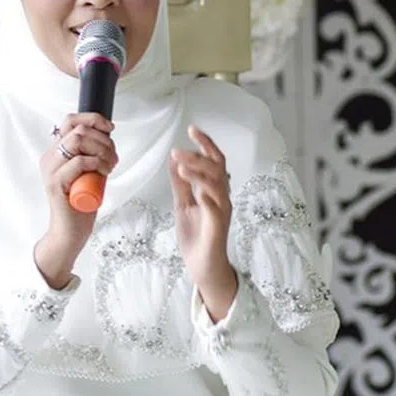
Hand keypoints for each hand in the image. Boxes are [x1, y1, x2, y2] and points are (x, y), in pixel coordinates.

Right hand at [35, 113, 116, 286]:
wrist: (70, 233)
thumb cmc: (81, 204)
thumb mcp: (90, 172)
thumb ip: (92, 154)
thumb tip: (108, 136)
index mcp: (56, 153)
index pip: (70, 121)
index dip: (93, 119)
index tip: (110, 129)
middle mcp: (50, 158)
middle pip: (78, 129)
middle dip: (104, 140)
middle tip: (114, 158)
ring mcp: (51, 170)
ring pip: (77, 140)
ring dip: (101, 150)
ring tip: (110, 166)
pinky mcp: (55, 183)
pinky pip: (78, 161)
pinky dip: (96, 162)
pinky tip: (104, 172)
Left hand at [169, 125, 236, 317]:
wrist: (202, 266)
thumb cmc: (196, 236)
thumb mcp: (182, 205)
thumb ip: (180, 184)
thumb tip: (173, 159)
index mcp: (214, 190)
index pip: (213, 161)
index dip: (205, 144)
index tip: (192, 129)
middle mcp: (222, 197)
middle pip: (217, 167)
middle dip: (200, 154)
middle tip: (178, 149)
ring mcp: (222, 211)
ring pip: (217, 183)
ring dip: (199, 172)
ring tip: (181, 164)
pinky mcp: (218, 226)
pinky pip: (215, 207)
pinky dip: (205, 195)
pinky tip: (194, 188)